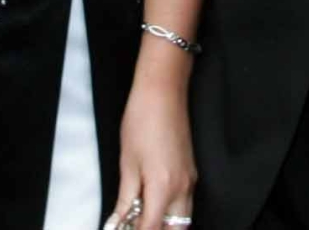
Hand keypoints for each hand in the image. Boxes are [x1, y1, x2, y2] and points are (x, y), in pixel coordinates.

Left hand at [106, 79, 195, 229]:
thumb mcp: (128, 163)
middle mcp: (182, 188)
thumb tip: (118, 221)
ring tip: (140, 217)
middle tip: (135, 226)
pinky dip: (169, 210)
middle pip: (174, 229)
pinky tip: (151, 203)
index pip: (151, 228)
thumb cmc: (143, 120)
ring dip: (164, 224)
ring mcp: (189, 179)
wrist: (163, 91)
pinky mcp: (190, 171)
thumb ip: (125, 199)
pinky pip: (184, 202)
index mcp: (164, 188)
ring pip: (182, 218)